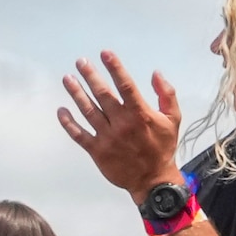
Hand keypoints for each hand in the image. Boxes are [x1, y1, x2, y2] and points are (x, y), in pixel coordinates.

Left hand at [58, 51, 187, 196]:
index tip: (105, 54)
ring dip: (76, 94)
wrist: (153, 181)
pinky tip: (62, 110)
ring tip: (67, 79)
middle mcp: (121, 124)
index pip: (125, 85)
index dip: (114, 68)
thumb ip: (167, 94)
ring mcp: (107, 137)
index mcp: (140, 114)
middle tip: (80, 62)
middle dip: (90, 75)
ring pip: (88, 111)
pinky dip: (68, 123)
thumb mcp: (173, 119)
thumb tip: (156, 73)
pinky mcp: (97, 151)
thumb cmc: (163, 148)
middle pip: (102, 94)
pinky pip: (79, 134)